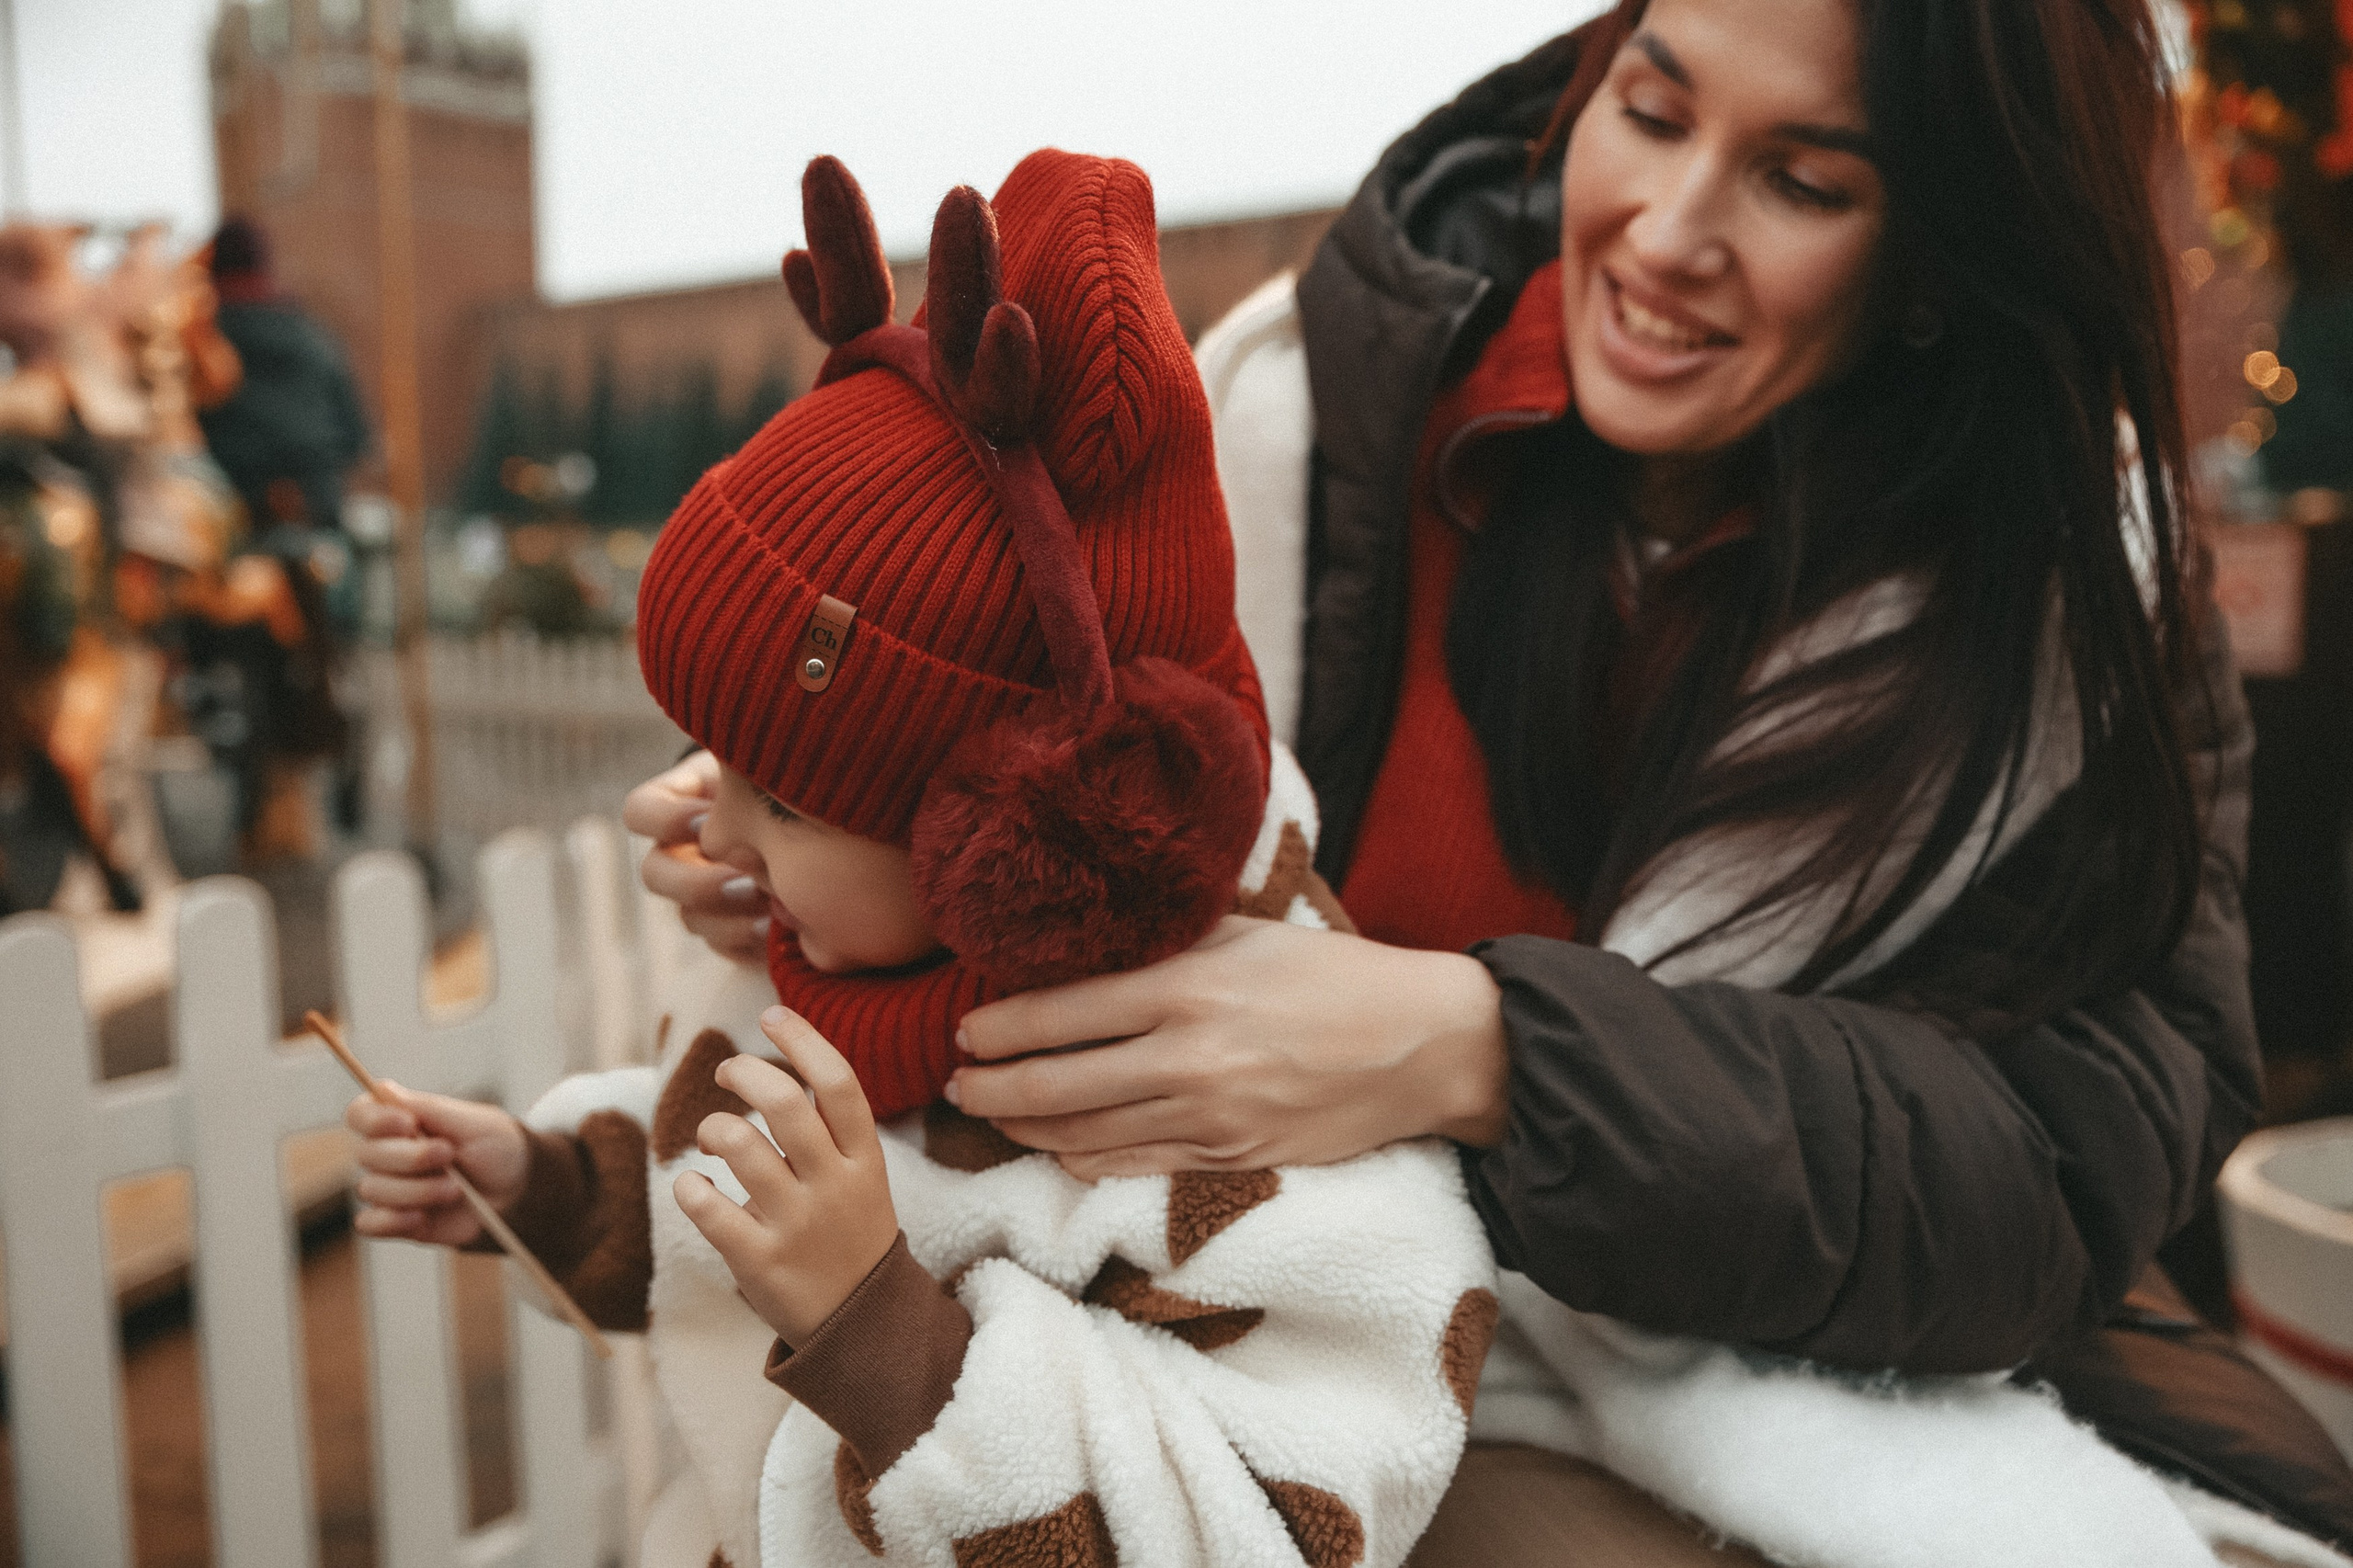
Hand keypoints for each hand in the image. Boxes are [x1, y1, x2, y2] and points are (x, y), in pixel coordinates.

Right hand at [345, 1085, 529, 1245]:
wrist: (519, 1191)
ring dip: (416, 1190)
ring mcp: (391, 1188)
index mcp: (402, 1121)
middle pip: (365, 1153)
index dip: (374, 1119)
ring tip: (455, 1189)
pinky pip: (369, 1225)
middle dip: (410, 1157)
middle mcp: (389, 1153)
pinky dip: (392, 1221)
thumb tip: (384, 1090)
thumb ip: (429, 1109)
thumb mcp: (474, 1122)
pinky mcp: (397, 1220)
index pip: (360, 1114)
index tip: (408, 1124)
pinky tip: (421, 1217)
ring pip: (372, 1190)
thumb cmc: (497, 1148)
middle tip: (449, 1155)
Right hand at [625, 750, 769, 961]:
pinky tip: (781, 928)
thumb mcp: (763, 770)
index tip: (705, 817)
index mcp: (678, 806)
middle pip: (655, 875)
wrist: (822, 825)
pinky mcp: (732, 933)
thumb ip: (743, 773)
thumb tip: (734, 785)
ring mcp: (702, 899)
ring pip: (690, 917)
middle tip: (744, 876)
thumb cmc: (787, 785)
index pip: (640, 811)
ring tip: (771, 905)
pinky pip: (725, 947)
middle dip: (697, 880)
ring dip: (728, 916)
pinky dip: (751, 942)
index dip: (665, 819)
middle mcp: (680, 855)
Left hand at [674, 1006, 898, 1345]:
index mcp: (864, 1159)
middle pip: (786, 1103)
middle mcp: (835, 1186)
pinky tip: (693, 1187)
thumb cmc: (848, 1233)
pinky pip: (710, 1210)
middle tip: (728, 1071)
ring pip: (742, 1147)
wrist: (861, 1324)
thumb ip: (827, 1129)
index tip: (771, 1015)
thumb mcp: (861, 1177)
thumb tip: (773, 1064)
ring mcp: (798, 1225)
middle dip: (746, 1072)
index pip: (839, 1083)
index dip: (803, 1040)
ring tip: (712, 1136)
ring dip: (714, 1127)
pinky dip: (689, 1188)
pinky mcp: (761, 1263)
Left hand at [949, 916, 1509, 1179]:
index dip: (999, 1026)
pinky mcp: (1229, 1160)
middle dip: (989, 1088)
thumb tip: (1088, 941)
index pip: (1062, 1012)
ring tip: (991, 1113)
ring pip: (1082, 1134)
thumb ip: (1168, 940)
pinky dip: (1080, 1158)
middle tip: (955, 1083)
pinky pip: (1130, 1166)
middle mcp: (1189, 1058)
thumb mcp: (1248, 933)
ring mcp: (1208, 1119)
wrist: (1423, 1047)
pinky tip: (1057, 1146)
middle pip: (1054, 1083)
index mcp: (1189, 987)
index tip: (965, 1029)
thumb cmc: (1336, 977)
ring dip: (1023, 1127)